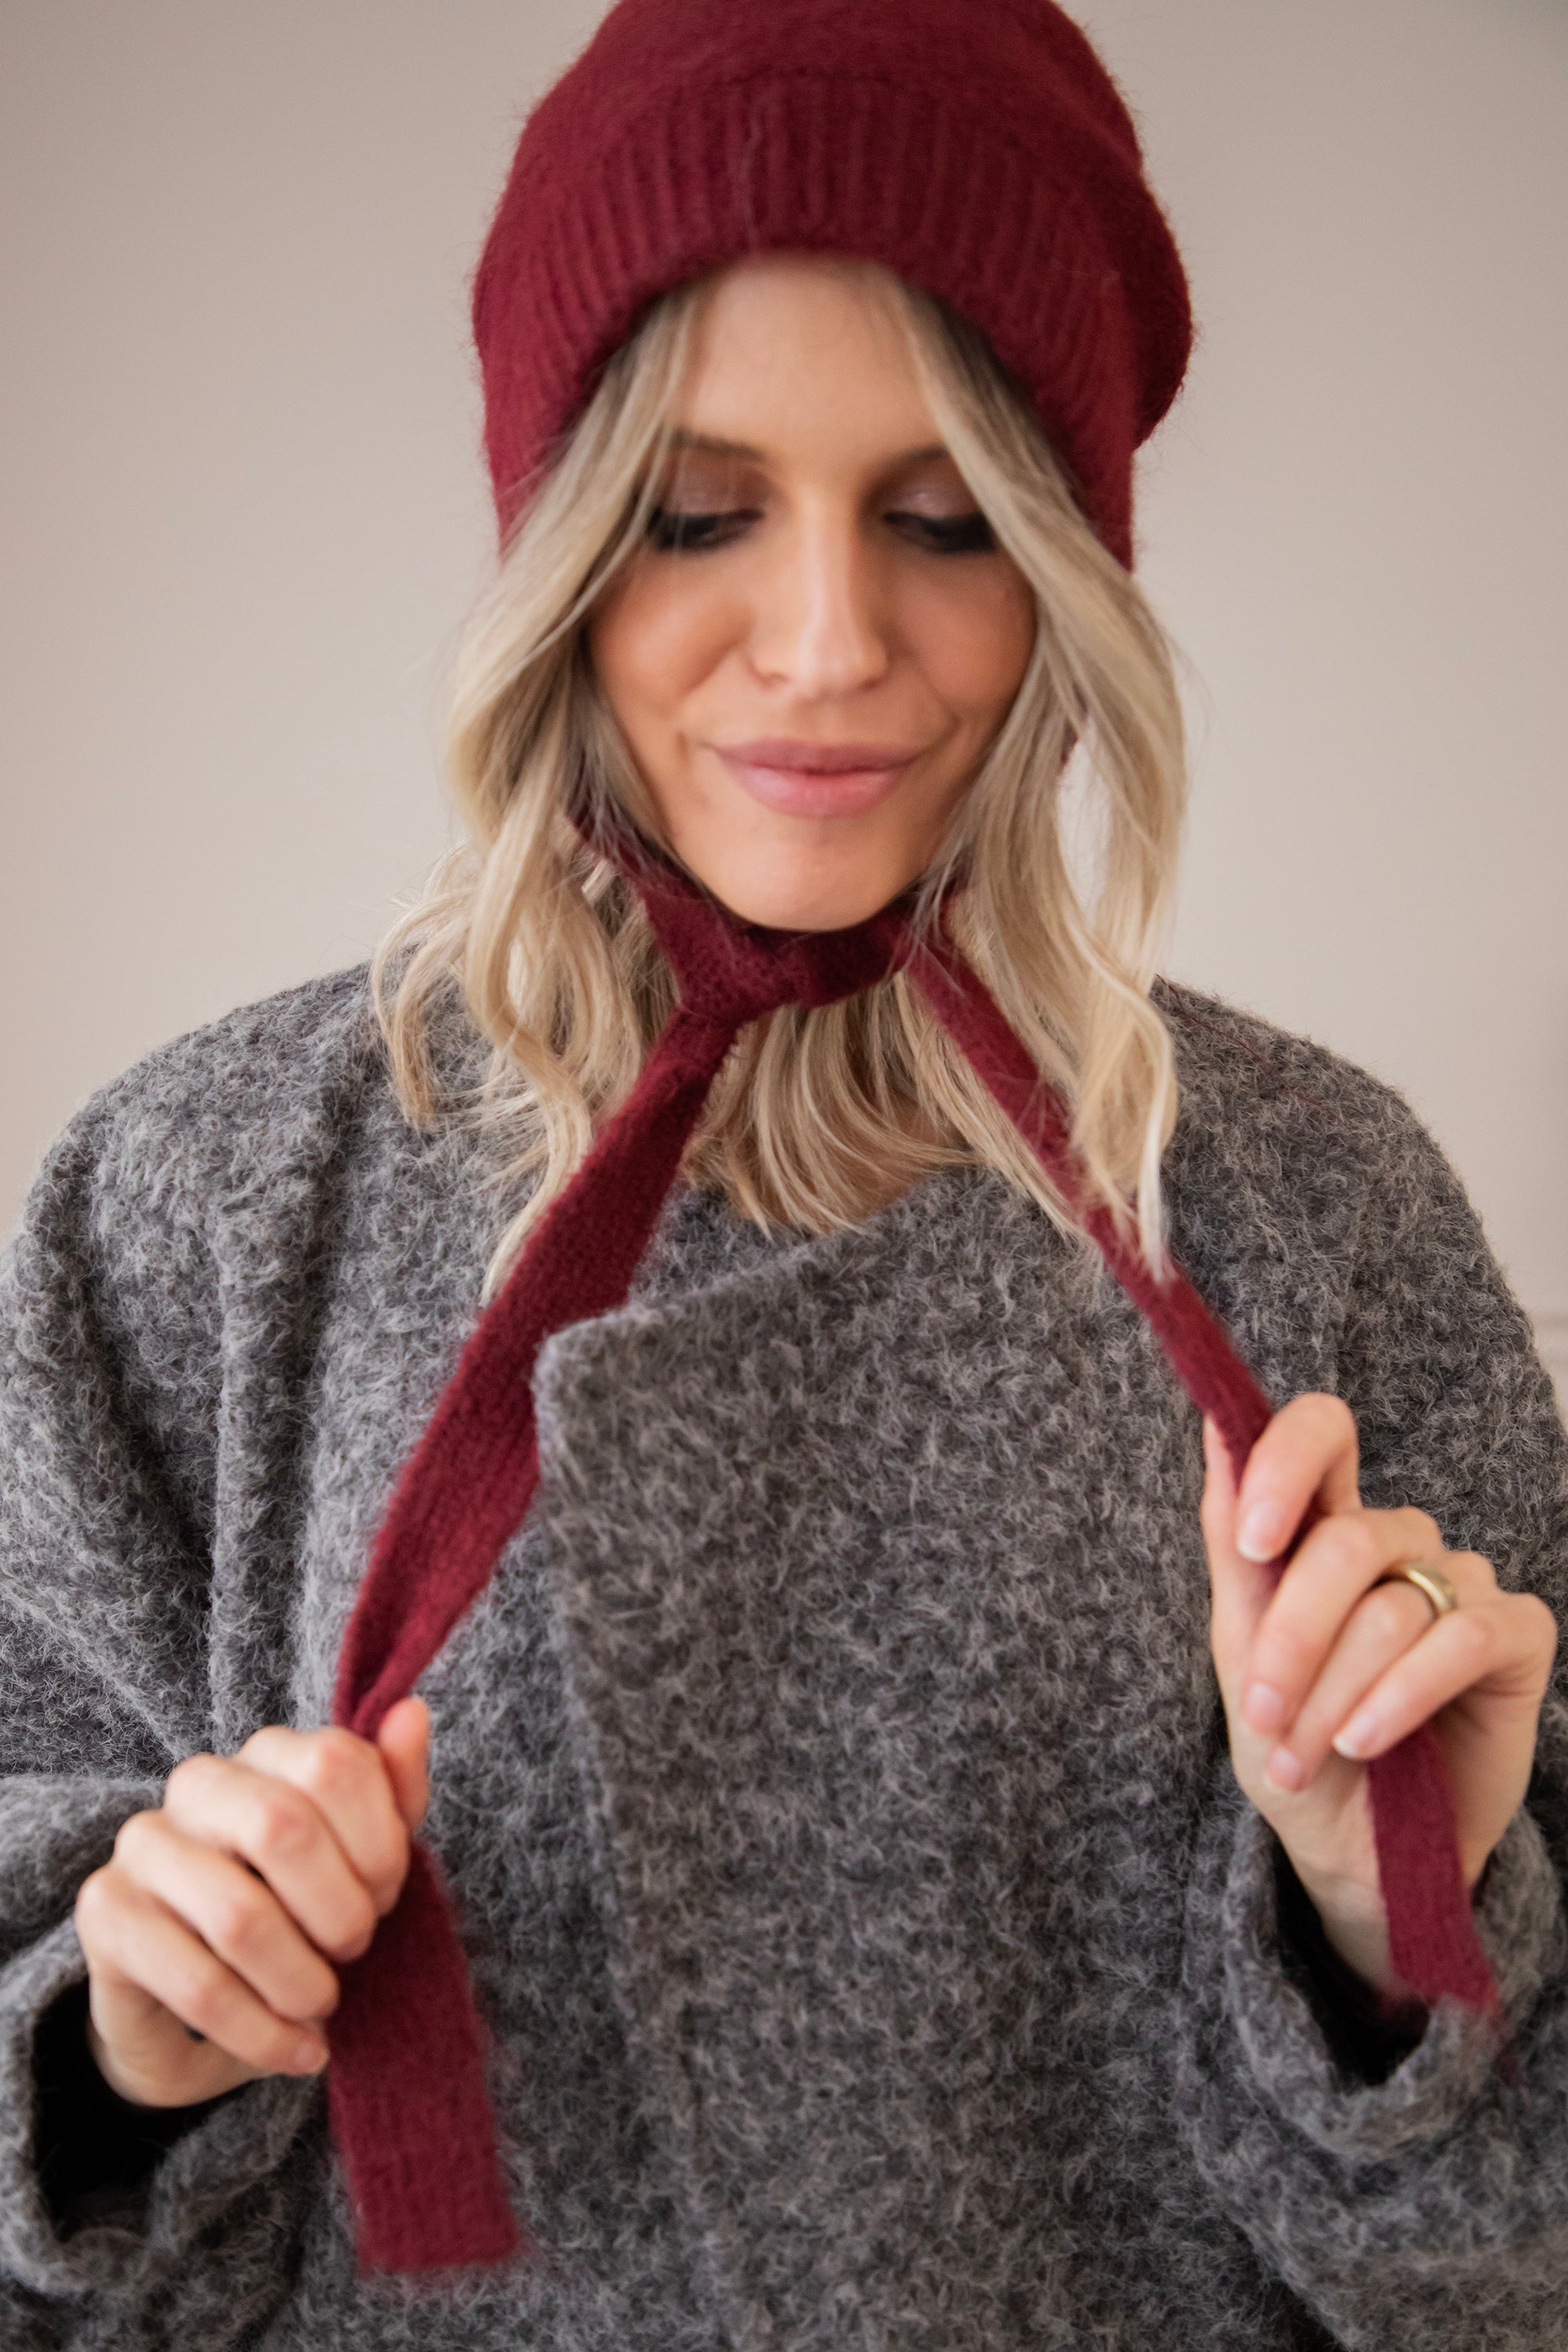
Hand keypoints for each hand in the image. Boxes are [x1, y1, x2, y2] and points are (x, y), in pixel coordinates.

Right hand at [73, 1699, 429, 2107]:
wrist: (202, 2001)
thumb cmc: (298, 1910)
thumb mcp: (363, 1854)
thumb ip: (394, 1790)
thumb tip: (413, 1713)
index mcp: (267, 1752)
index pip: (336, 1765)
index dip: (379, 1844)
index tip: (387, 1898)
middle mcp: (198, 1783)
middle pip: (283, 1828)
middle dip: (339, 1911)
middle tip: (354, 1952)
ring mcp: (143, 1844)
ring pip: (239, 1917)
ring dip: (302, 1982)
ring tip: (322, 2004)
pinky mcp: (108, 1914)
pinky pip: (197, 1984)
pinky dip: (262, 2033)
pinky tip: (297, 2051)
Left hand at [1201, 1396, 1556, 1995]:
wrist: (1350, 1850)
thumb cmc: (1292, 1742)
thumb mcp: (1241, 1651)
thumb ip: (1232, 1545)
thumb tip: (1215, 1431)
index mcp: (1326, 1529)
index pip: (1323, 1433)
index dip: (1285, 1462)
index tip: (1251, 1544)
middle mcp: (1399, 1544)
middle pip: (1348, 1540)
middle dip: (1292, 1639)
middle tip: (1263, 1714)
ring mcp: (1461, 1585)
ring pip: (1392, 1609)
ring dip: (1334, 1694)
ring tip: (1305, 1755)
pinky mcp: (1517, 1637)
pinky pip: (1461, 1640)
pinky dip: (1401, 1697)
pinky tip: (1366, 1741)